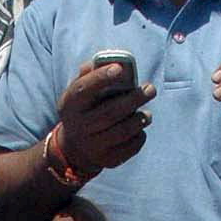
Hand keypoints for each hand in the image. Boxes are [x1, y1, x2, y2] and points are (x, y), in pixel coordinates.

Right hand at [54, 59, 154, 177]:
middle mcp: (79, 126)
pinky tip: (140, 129)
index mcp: (70, 105)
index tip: (120, 69)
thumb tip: (108, 60)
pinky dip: (139, 136)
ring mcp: (92, 146)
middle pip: (110, 112)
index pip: (83, 90)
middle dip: (133, 99)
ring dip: (139, 119)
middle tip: (150, 89)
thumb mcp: (78, 93)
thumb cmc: (83, 110)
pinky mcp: (107, 160)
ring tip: (147, 114)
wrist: (75, 148)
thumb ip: (89, 75)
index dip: (101, 78)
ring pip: (122, 131)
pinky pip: (129, 148)